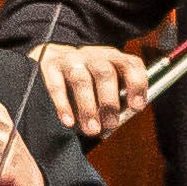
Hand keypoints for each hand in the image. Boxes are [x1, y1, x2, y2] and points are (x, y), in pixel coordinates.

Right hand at [34, 40, 152, 141]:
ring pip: (81, 80)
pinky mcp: (50, 66)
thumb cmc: (87, 79)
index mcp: (113, 58)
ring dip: (88, 107)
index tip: (136, 107)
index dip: (137, 85)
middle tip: (110, 124)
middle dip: (109, 102)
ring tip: (91, 129)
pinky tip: (68, 121)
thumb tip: (117, 122)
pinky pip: (56, 85)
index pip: (130, 64)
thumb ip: (116, 98)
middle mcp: (94, 56)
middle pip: (105, 74)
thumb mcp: (106, 82)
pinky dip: (63, 105)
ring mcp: (71, 59)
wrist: (52, 57)